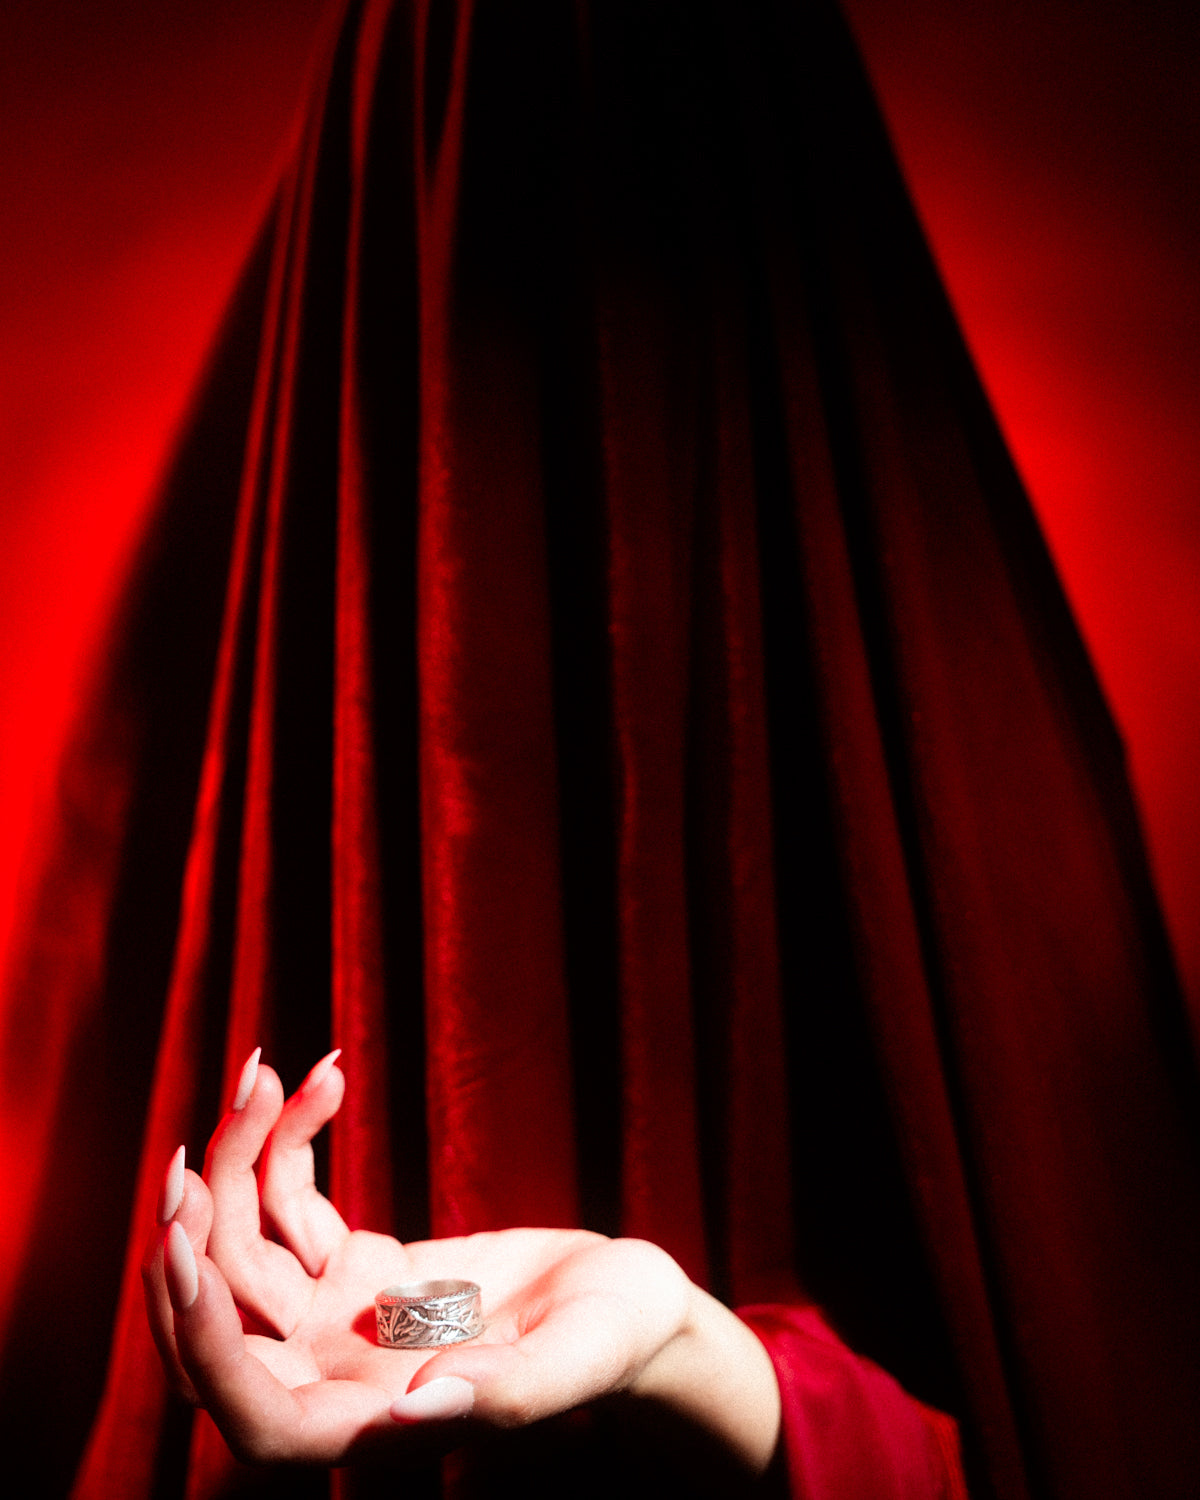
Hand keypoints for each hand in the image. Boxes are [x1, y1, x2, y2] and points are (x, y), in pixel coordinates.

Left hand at [142, 1051, 780, 1476]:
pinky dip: (294, 1137)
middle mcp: (332, 1380)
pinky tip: (328, 1073)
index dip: (205, 1336)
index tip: (184, 1240)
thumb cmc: (617, 1343)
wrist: (628, 1302)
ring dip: (243, 1157)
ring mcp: (334, 1321)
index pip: (253, 1410)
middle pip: (221, 1320)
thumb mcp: (577, 1359)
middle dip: (194, 1234)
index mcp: (369, 1427)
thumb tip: (413, 1406)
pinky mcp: (352, 1265)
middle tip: (201, 1146)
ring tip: (269, 1070)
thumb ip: (505, 1393)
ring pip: (243, 1246)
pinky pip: (291, 1202)